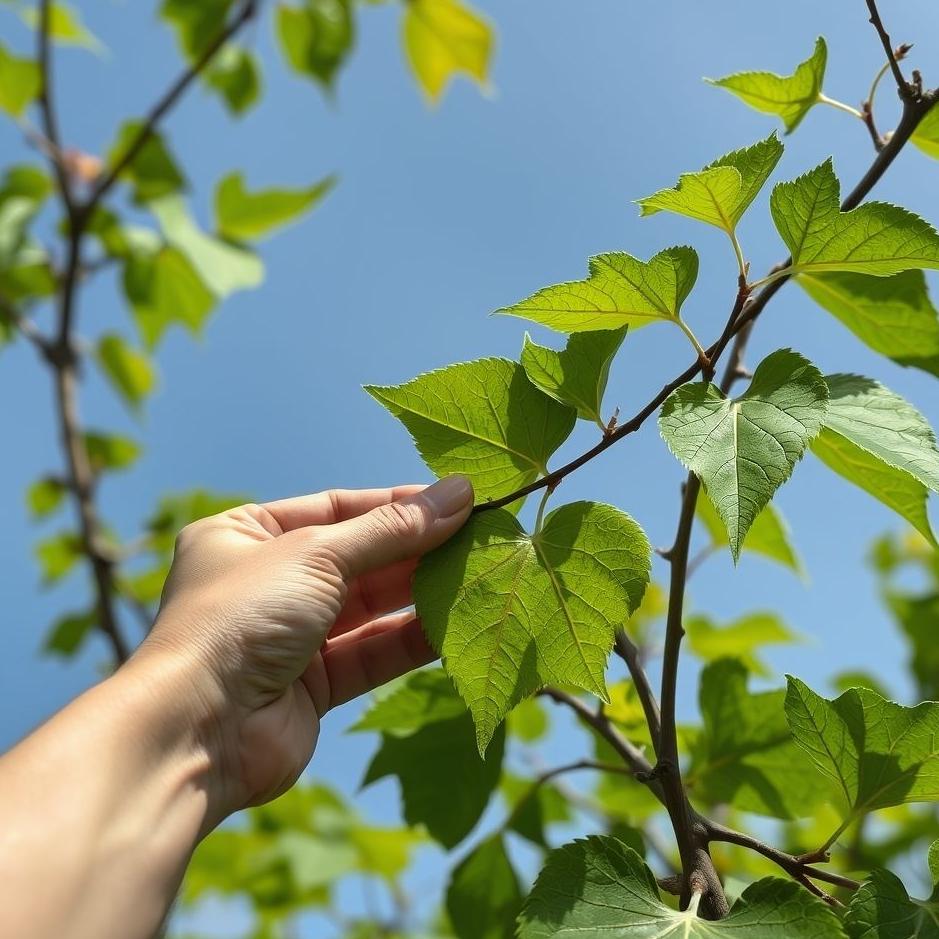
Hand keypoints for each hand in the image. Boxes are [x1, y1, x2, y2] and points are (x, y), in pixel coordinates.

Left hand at [137, 476, 473, 819]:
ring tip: (479, 574)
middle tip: (479, 537)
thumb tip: (457, 494)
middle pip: (359, 558)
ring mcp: (290, 637)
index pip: (336, 508)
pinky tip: (456, 622)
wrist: (196, 728)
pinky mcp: (313, 686)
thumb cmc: (239, 618)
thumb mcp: (317, 555)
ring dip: (421, 593)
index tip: (455, 500)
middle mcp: (267, 584)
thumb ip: (391, 530)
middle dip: (417, 549)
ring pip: (370, 608)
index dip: (396, 505)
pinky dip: (412, 639)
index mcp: (246, 535)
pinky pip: (371, 652)